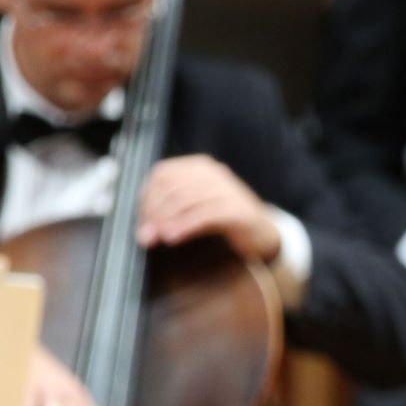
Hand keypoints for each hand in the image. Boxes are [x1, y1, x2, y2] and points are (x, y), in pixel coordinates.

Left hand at [139, 156, 281, 264]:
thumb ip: (170, 213)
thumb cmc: (224, 221)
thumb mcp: (195, 208)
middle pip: (171, 187)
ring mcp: (227, 189)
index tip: (142, 222)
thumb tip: (144, 231)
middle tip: (145, 236)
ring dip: (166, 221)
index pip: (162, 174)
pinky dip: (184, 226)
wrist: (262, 233)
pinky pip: (204, 214)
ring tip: (156, 238)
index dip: (146, 198)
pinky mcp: (237, 209)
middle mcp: (213, 173)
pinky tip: (173, 238)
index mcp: (200, 167)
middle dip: (154, 212)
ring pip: (185, 199)